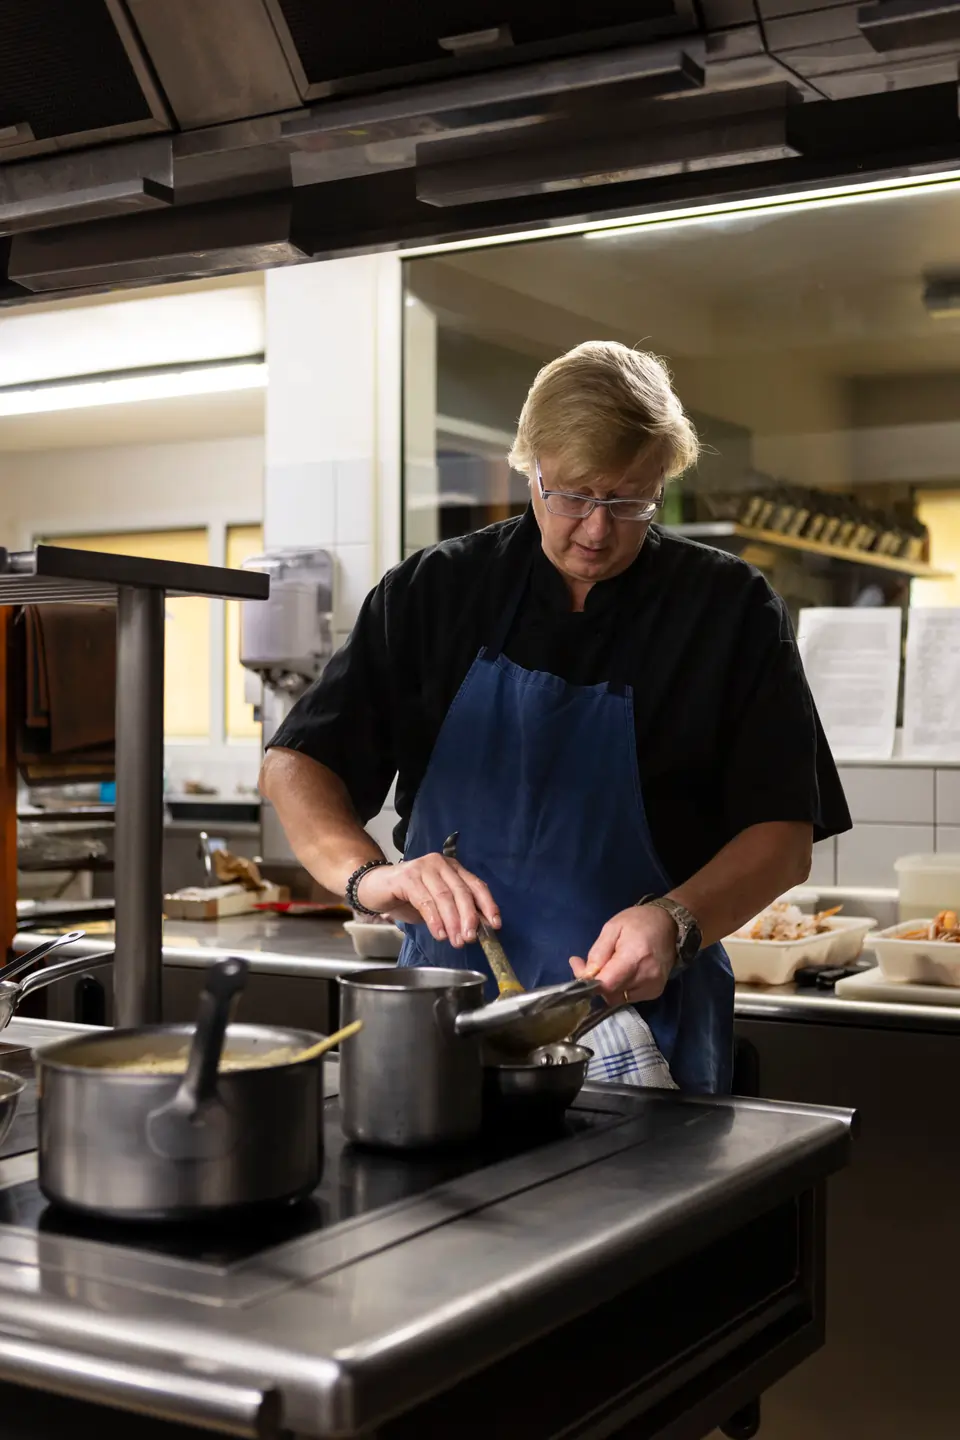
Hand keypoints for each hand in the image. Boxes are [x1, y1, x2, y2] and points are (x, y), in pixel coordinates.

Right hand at [356, 854, 499, 947]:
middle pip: (462, 892)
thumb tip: (475, 929)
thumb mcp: (437, 905)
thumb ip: (455, 911)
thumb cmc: (407, 896)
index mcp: (453, 869)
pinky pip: (425, 901)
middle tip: (470, 938)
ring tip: (455, 940)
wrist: (374, 887)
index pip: (477, 885)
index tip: (494, 925)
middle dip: (469, 918)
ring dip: (452, 922)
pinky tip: (439, 933)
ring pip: (445, 897)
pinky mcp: (407, 877)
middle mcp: (440, 864)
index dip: (488, 905)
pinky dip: (434, 919)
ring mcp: (423, 868)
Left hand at [570, 905, 676, 1003]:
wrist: (670, 924)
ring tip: (611, 966)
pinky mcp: (655, 992)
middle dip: (596, 982)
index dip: (589, 981)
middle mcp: (646, 976)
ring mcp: (653, 987)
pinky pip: (629, 998)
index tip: (579, 966)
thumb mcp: (612, 928)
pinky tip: (623, 972)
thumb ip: (597, 953)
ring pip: (618, 998)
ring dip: (608, 986)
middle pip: (611, 994)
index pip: (607, 984)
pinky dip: (621, 988)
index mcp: (634, 957)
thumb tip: (584, 974)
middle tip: (592, 964)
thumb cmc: (639, 922)